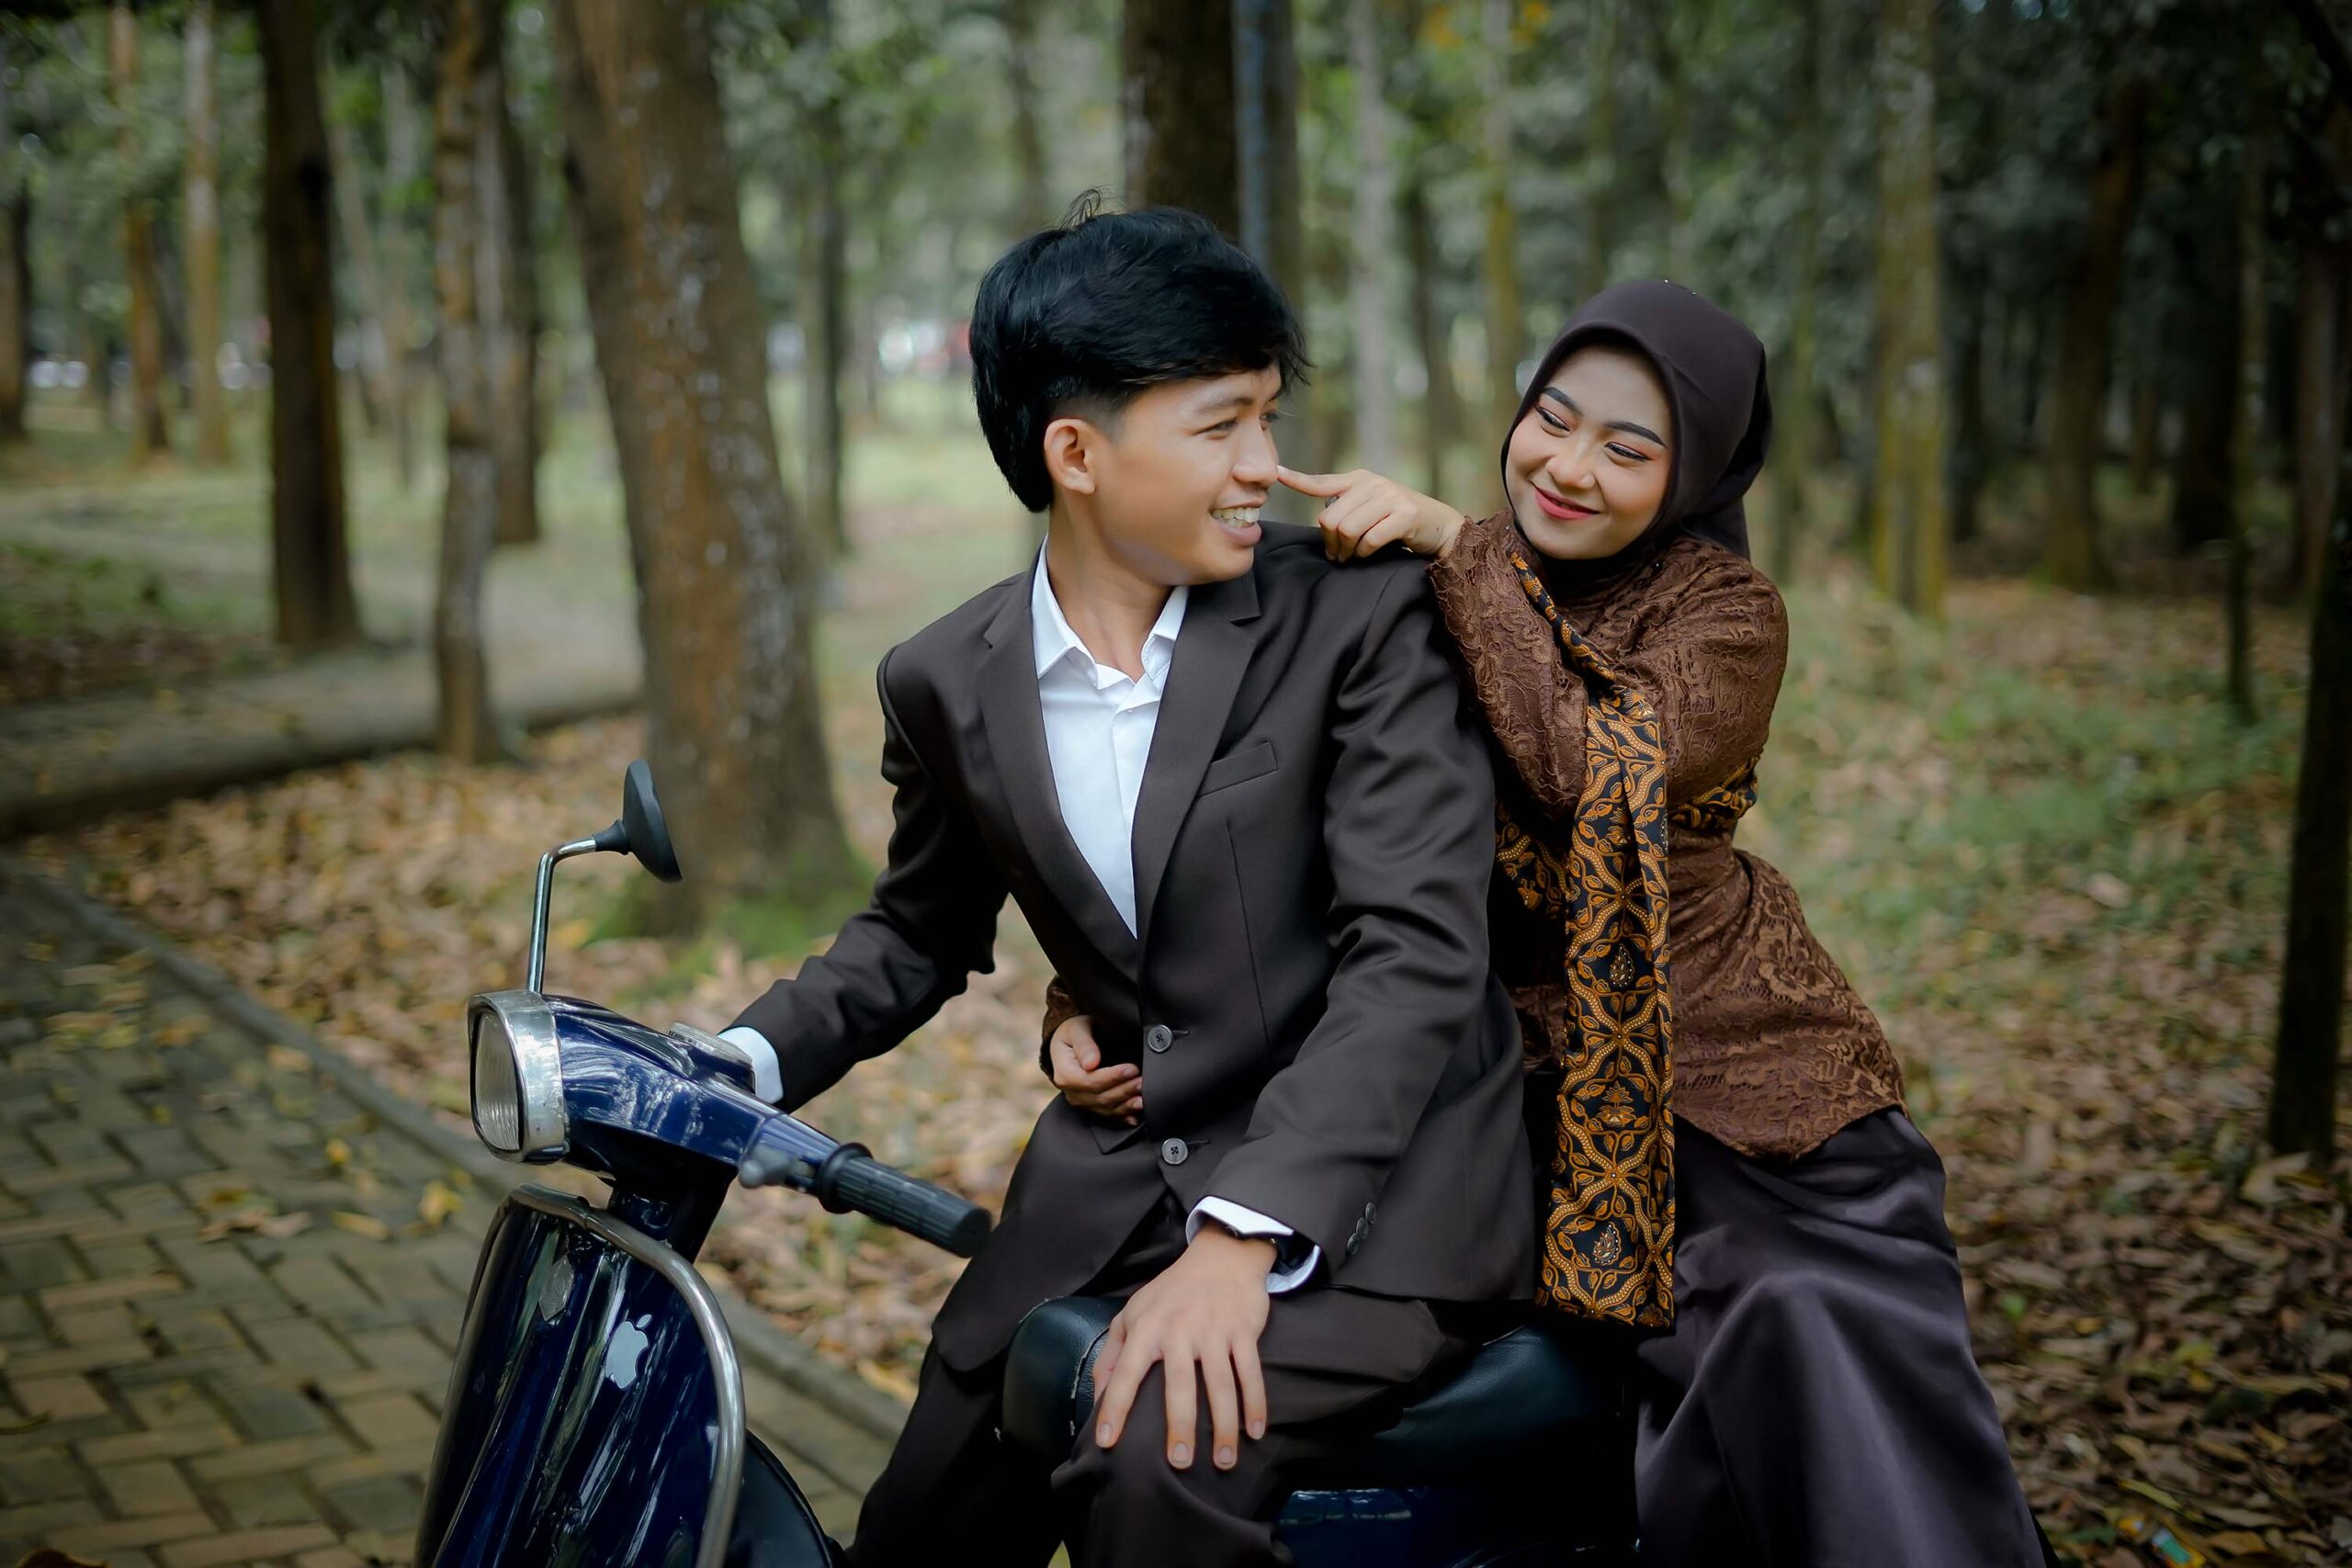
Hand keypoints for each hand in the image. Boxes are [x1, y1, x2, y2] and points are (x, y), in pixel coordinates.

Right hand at [1049, 1015, 1142, 1123]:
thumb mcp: (1076, 1029)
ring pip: (1106, 1108)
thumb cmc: (1074, 1032)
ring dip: (1126, 1105)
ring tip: (1144, 1099)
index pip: (1090, 1081)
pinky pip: (1108, 1114)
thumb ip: (1084, 1045)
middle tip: (1143, 1082)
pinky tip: (1136, 1117)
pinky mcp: (1091, 1106)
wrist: (1069, 1042)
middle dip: (1124, 1091)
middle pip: (1100, 1097)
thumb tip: (1091, 1063)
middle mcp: (1071, 1092)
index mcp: (1065, 1074)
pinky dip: (1123, 1116)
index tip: (1131, 1069)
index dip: (1112, 1077)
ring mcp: (1081, 1101)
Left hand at [1093, 1227, 1273, 1471]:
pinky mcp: (1243, 1331)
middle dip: (1180, 1425)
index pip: (1126, 1373)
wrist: (1221, 1256)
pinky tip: (1255, 1432)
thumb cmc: (1170, 1292)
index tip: (1107, 1442)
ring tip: (1223, 1462)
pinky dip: (1255, 1403)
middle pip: (1180, 1385)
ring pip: (1220, 1385)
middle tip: (1178, 1463)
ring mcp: (1214, 1331)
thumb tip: (1097, 1396)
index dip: (1115, 1407)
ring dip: (1224, 1426)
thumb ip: (1112, 1354)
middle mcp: (1179, 1330)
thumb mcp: (1132, 1313)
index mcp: (1146, 1328)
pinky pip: (1251, 1372)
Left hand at [1279, 465, 1468, 562]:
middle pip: (1330, 519)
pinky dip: (1365, 553)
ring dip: (1347, 551)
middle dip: (1331, 543)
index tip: (1276, 472)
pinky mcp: (1405, 514)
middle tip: (1338, 555)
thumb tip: (1325, 526)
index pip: (1322, 482)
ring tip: (1352, 556)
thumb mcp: (1371, 507)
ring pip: (1348, 530)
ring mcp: (1390, 497)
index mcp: (1360, 480)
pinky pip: (1370, 539)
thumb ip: (1347, 509)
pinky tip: (1369, 554)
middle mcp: (1373, 483)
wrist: (1440, 526)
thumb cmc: (1399, 521)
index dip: (1297, 479)